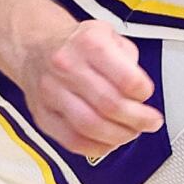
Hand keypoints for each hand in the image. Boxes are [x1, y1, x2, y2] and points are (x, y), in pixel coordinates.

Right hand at [13, 18, 162, 158]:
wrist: (34, 47)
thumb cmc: (75, 44)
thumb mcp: (108, 35)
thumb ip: (128, 60)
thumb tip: (139, 92)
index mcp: (88, 44)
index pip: (126, 78)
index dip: (143, 93)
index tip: (146, 95)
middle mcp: (67, 66)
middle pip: (110, 105)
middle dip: (138, 120)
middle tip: (149, 122)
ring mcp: (51, 92)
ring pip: (91, 127)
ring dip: (119, 136)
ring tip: (130, 132)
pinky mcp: (43, 115)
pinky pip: (72, 141)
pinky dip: (96, 148)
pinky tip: (108, 142)